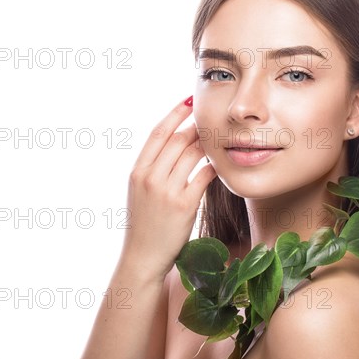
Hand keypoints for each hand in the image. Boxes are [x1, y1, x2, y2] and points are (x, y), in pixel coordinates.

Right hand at [120, 96, 215, 281]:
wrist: (143, 257)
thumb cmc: (146, 224)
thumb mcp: (141, 192)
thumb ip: (154, 168)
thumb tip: (178, 143)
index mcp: (137, 171)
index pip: (157, 133)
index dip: (174, 113)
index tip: (189, 101)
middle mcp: (149, 178)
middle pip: (177, 140)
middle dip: (195, 126)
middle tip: (210, 121)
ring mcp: (166, 191)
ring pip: (191, 154)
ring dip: (207, 144)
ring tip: (218, 140)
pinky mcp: (184, 205)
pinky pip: (203, 176)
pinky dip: (214, 166)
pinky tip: (220, 164)